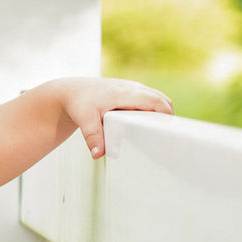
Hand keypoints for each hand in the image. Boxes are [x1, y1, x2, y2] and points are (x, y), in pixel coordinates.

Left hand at [55, 77, 173, 158]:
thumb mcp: (84, 120)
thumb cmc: (79, 103)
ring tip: (158, 134)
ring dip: (162, 114)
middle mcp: (133, 87)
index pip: (156, 101)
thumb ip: (93, 137)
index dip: (165, 116)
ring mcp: (134, 87)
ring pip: (159, 98)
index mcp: (125, 93)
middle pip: (163, 100)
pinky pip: (151, 98)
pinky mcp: (132, 91)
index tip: (168, 132)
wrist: (73, 91)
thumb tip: (98, 155)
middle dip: (167, 117)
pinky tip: (148, 126)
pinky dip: (154, 110)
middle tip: (165, 138)